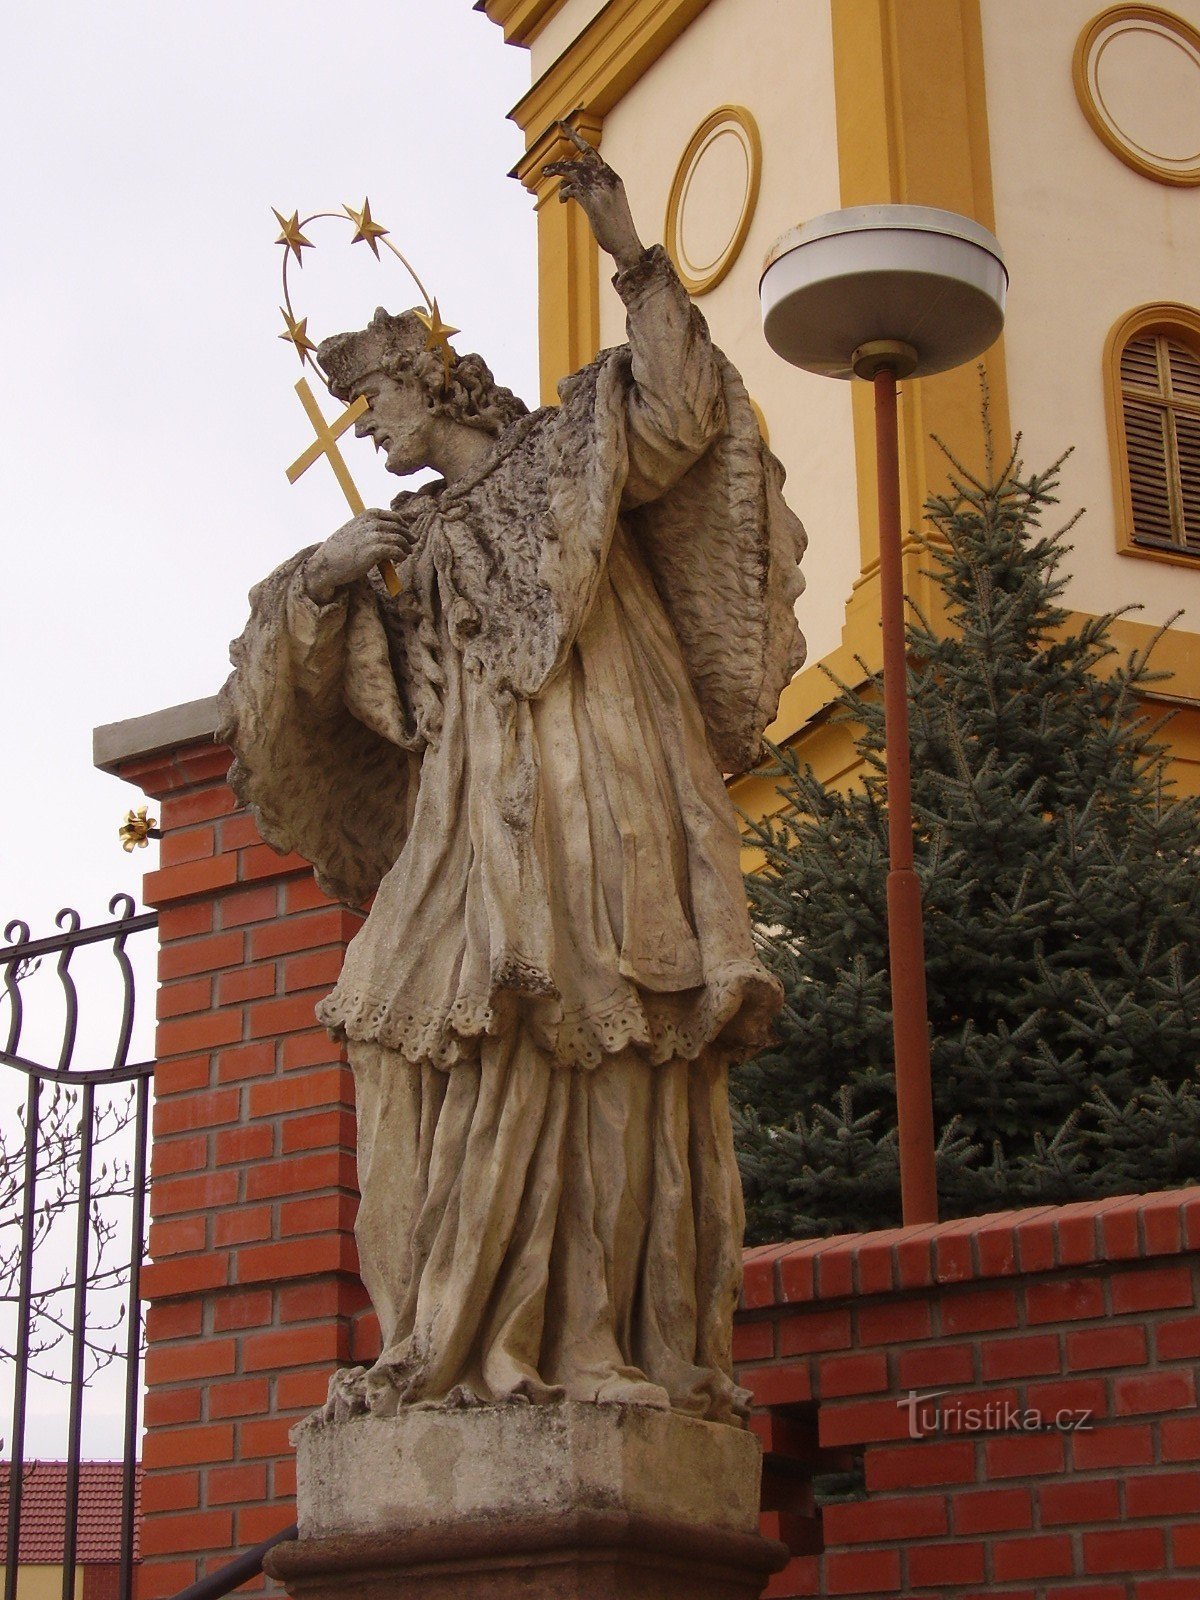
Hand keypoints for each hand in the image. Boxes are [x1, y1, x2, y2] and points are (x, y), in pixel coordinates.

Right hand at [304, 509, 416, 604]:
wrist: (327, 563)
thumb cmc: (340, 549)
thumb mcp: (355, 529)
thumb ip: (370, 527)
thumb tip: (389, 533)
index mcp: (368, 514)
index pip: (394, 517)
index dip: (403, 525)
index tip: (406, 532)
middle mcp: (373, 522)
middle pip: (400, 528)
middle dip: (407, 537)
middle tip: (411, 545)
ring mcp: (374, 536)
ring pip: (400, 539)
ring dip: (406, 548)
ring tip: (406, 554)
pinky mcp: (376, 550)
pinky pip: (397, 551)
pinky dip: (401, 556)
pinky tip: (400, 560)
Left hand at [543, 123, 644, 273]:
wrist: (626, 244)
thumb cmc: (616, 227)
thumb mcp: (608, 203)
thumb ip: (593, 190)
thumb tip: (569, 186)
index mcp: (613, 178)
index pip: (592, 154)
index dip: (577, 139)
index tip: (564, 127)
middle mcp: (607, 179)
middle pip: (583, 155)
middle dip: (568, 143)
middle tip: (553, 140)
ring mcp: (600, 189)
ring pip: (572, 170)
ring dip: (557, 171)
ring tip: (544, 173)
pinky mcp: (592, 201)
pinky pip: (570, 189)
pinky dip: (563, 192)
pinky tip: (563, 200)